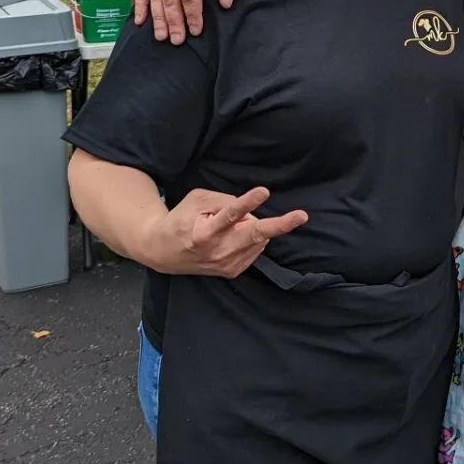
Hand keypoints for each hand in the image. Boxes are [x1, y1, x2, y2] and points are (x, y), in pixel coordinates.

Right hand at [143, 186, 307, 277]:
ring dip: (253, 226)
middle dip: (279, 225)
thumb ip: (224, 201)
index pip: (229, 215)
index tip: (263, 192)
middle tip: (301, 216)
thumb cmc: (181, 220)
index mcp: (204, 232)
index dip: (247, 203)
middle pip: (253, 235)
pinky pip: (255, 248)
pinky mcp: (232, 271)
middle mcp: (217, 251)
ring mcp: (226, 264)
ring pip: (257, 238)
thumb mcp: (197, 200)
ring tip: (231, 226)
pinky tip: (234, 237)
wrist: (162, 252)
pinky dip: (251, 238)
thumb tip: (250, 210)